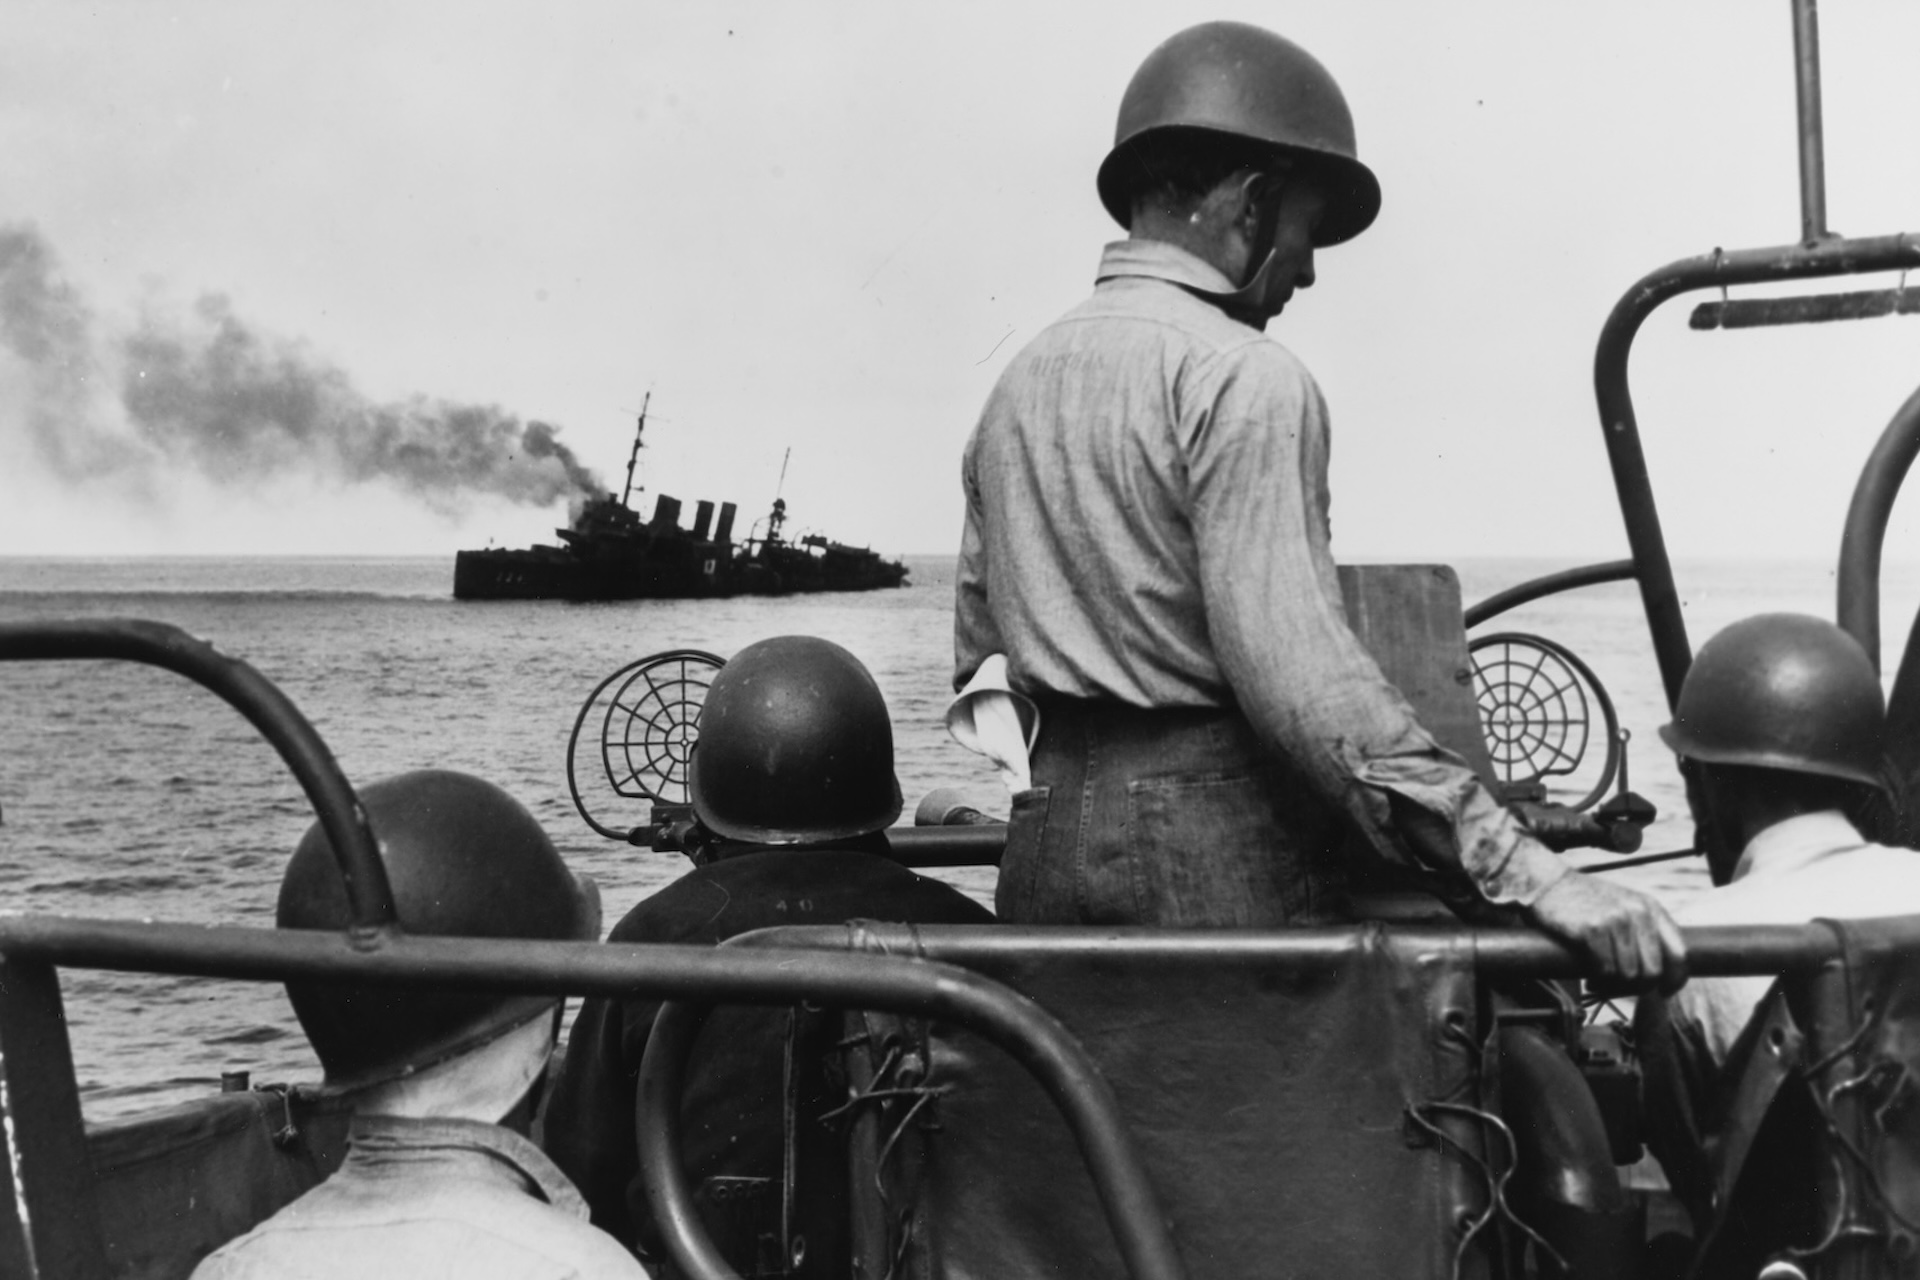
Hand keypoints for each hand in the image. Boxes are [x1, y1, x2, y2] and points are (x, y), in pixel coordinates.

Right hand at [1524, 871, 1688, 993]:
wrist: (1547, 883)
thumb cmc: (1584, 899)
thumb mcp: (1624, 905)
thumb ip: (1645, 931)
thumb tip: (1660, 972)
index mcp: (1651, 908)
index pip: (1679, 955)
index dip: (1674, 980)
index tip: (1662, 991)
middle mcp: (1638, 912)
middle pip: (1654, 971)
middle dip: (1638, 988)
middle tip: (1621, 988)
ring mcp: (1615, 920)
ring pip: (1630, 975)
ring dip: (1614, 987)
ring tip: (1600, 982)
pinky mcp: (1592, 929)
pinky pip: (1605, 970)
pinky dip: (1598, 980)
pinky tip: (1589, 977)